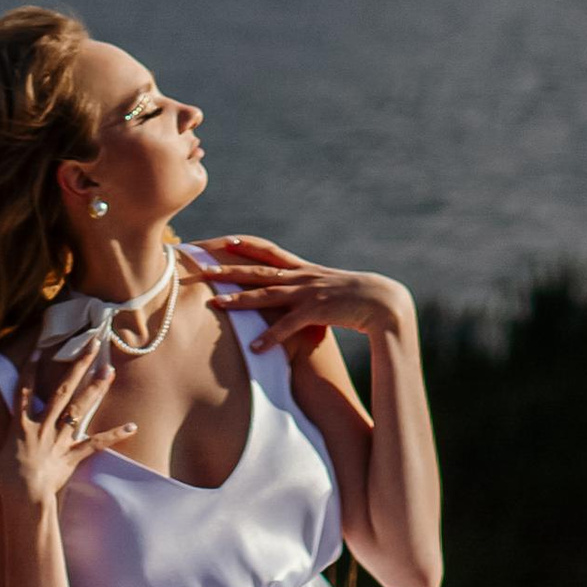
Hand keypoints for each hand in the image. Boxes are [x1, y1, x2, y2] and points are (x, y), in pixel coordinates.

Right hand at [0, 345, 134, 509]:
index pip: (26, 390)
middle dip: (77, 365)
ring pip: (81, 408)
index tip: (40, 346)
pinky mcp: (74, 454)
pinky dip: (115, 434)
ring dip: (96, 389)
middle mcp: (44, 425)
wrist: (25, 499)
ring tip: (110, 369)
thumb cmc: (5, 480)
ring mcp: (61, 438)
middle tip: (92, 344)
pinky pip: (96, 443)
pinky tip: (132, 426)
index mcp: (22, 423)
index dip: (32, 368)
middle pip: (63, 389)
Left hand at [194, 235, 414, 353]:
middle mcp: (301, 277)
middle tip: (203, 268)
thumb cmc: (356, 298)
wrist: (383, 301)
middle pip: (258, 270)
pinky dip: (271, 336)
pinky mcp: (317, 311)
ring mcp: (308, 293)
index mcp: (303, 270)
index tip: (223, 240)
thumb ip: (308, 291)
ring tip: (216, 304)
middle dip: (229, 269)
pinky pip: (288, 325)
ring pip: (267, 294)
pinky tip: (255, 347)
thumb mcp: (328, 289)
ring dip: (240, 300)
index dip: (245, 244)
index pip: (268, 250)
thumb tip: (293, 298)